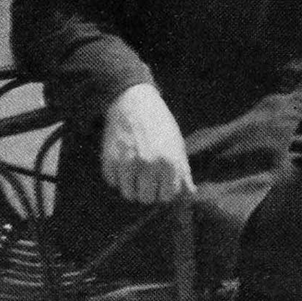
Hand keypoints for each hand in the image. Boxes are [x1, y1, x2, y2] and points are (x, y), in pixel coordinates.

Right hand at [100, 83, 195, 203]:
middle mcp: (149, 165)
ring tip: (135, 171)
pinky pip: (113, 182)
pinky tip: (122, 162)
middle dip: (147, 191)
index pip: (166, 196)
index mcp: (170, 163)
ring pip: (128, 194)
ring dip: (131, 186)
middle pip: (146, 198)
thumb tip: (191, 193)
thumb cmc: (160, 124)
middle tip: (147, 177)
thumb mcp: (177, 145)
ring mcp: (127, 164)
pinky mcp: (110, 160)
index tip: (161, 181)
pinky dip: (117, 177)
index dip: (163, 190)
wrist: (134, 102)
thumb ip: (183, 172)